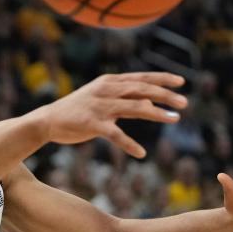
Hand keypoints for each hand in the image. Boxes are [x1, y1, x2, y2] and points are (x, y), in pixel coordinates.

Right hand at [34, 72, 186, 157]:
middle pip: (142, 89)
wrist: (48, 120)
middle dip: (165, 95)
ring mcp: (99, 106)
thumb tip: (150, 101)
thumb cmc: (79, 110)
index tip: (181, 82)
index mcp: (110, 82)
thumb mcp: (102, 97)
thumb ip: (124, 98)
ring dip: (157, 113)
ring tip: (174, 118)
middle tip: (185, 102)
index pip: (141, 78)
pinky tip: (141, 153)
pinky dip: (129, 144)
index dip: (162, 78)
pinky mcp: (91, 124)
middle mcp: (106, 90)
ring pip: (134, 107)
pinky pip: (115, 134)